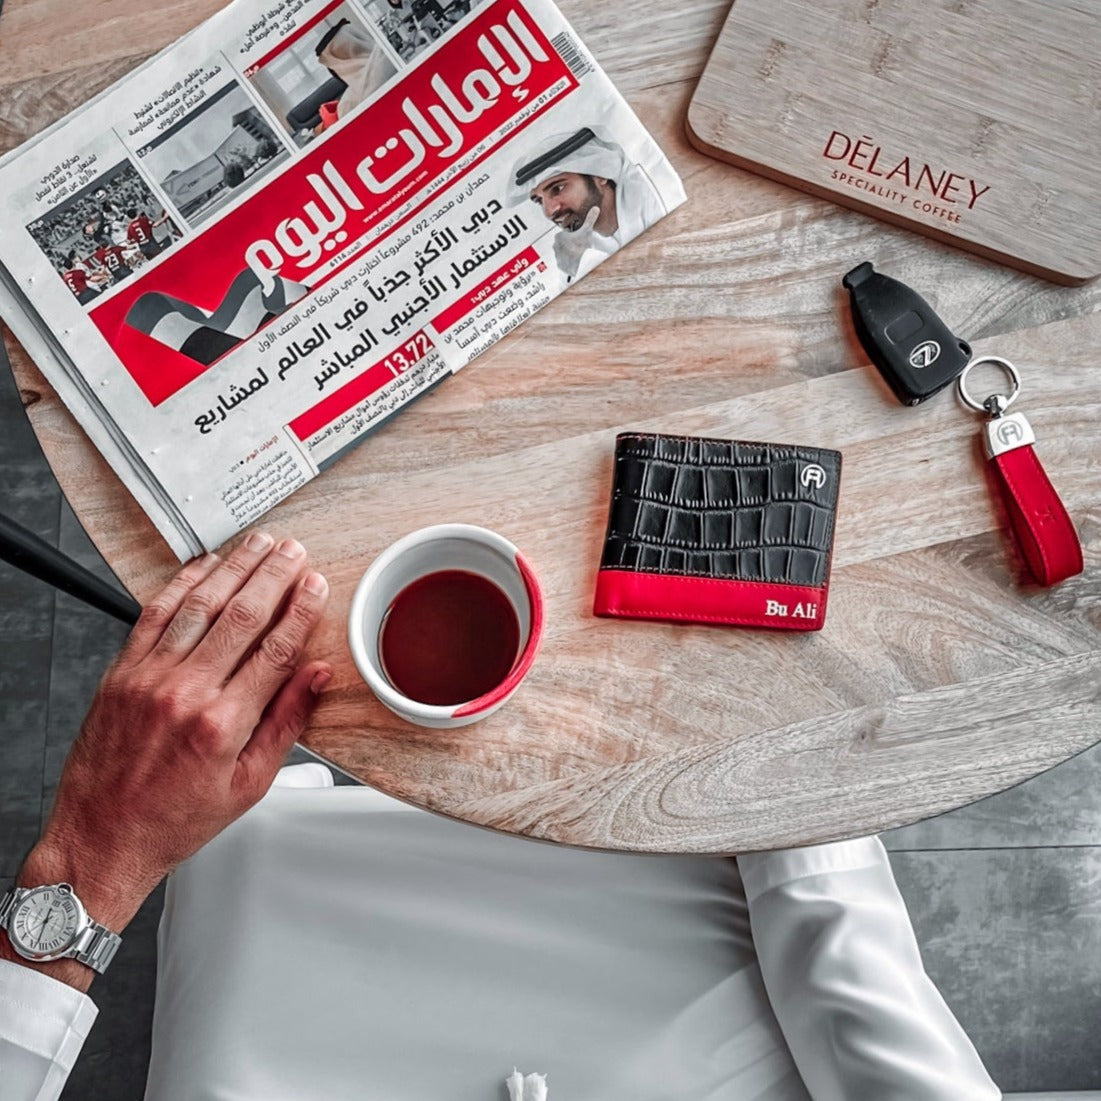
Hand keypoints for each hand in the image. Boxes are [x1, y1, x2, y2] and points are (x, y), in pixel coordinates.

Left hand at [11, 533, 330, 985]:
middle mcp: (184, 693)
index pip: (275, 649)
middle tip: (294, 551)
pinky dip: (181, 583)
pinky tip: (204, 566)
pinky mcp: (121, 673)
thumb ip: (286, 722)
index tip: (316, 586)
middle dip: (273, 575)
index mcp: (223, 724)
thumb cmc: (175, 819)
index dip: (301, 610)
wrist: (100, 839)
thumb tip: (316, 676)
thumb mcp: (250, 785)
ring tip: (258, 544)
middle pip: (241, 616)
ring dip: (234, 568)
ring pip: (200, 605)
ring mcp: (148, 678)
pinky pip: (154, 614)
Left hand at [552, 205, 598, 280]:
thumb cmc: (580, 247)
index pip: (565, 234)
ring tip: (579, 254)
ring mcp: (557, 257)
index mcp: (559, 236)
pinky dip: (569, 263)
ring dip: (570, 253)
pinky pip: (564, 263)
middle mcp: (555, 246)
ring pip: (563, 253)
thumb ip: (590, 219)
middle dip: (571, 244)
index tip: (579, 237)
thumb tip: (595, 208)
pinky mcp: (560, 266)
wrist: (579, 264)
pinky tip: (576, 262)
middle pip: (564, 243)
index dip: (573, 235)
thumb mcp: (587, 230)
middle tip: (580, 246)